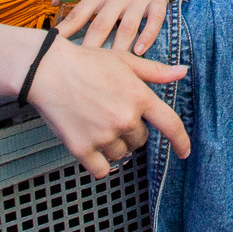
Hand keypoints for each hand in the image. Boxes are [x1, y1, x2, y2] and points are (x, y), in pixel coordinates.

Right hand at [31, 41, 189, 179]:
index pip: (171, 125)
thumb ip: (156, 71)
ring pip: (120, 154)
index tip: (184, 153)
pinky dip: (99, 164)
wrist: (48, 70)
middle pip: (140, 141)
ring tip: (96, 123)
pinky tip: (91, 146)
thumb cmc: (86, 62)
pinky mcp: (82, 149)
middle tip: (110, 113)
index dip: (181, 142)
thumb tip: (183, 72)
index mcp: (140, 97)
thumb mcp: (124, 61)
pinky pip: (102, 170)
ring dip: (113, 145)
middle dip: (130, 131)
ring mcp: (104, 135)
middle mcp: (125, 119)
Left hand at [55, 0, 174, 54]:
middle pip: (102, 23)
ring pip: (128, 26)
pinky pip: (154, 21)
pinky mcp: (158, 1)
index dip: (67, 29)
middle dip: (91, 45)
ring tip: (111, 65)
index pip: (80, 12)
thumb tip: (54, 1)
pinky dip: (147, 37)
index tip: (56, 44)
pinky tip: (139, 52)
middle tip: (83, 66)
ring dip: (119, 46)